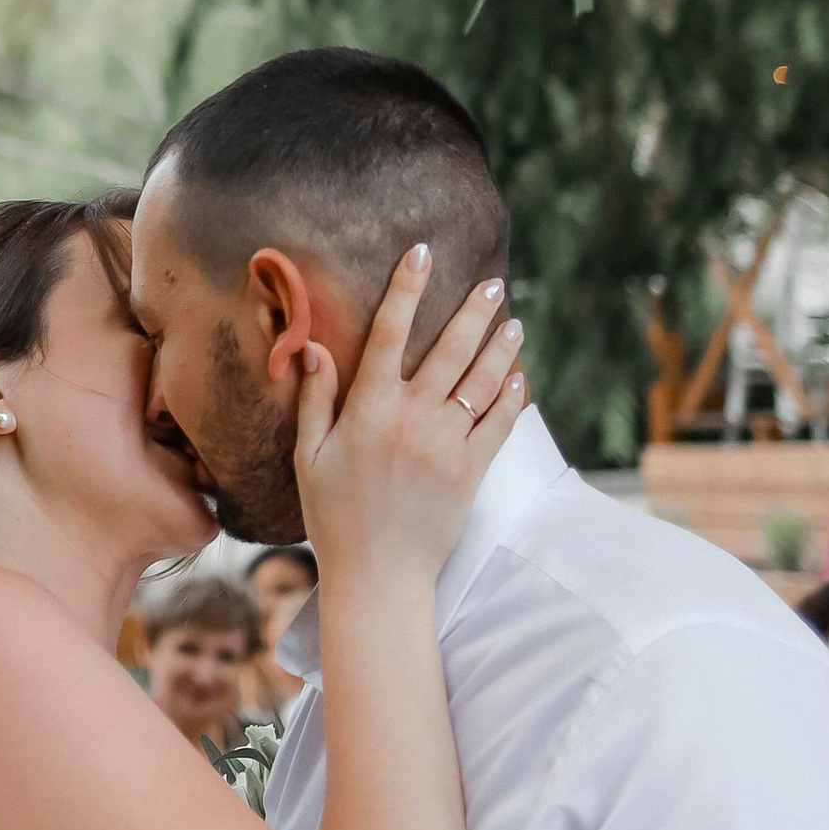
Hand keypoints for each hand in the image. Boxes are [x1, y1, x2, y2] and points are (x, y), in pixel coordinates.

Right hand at [296, 251, 525, 592]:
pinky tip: (519, 377)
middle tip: (493, 282)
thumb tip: (312, 348)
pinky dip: (513, 396)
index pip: (389, 332)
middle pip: (450, 348)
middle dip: (474, 310)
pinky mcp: (472, 471)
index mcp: (368, 410)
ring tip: (514, 322)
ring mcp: (447, 444)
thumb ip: (314, 399)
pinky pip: (500, 423)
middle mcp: (412, 418)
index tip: (421, 253)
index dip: (406, 288)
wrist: (378, 576)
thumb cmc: (334, 517)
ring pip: (483, 381)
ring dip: (502, 347)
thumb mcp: (309, 456)